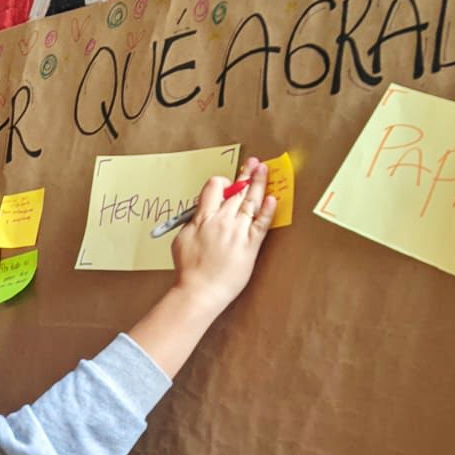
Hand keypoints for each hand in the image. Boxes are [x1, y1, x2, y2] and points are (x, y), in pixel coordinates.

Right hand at [127, 157, 277, 377]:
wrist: (200, 291)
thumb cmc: (188, 269)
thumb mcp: (181, 240)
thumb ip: (192, 222)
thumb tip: (200, 213)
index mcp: (203, 218)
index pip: (214, 188)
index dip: (221, 182)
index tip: (226, 183)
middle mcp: (222, 221)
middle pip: (236, 191)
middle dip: (245, 175)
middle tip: (254, 163)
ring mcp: (238, 232)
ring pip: (251, 202)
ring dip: (258, 183)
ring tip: (264, 170)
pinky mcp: (250, 246)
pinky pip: (262, 223)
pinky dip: (267, 209)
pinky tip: (272, 197)